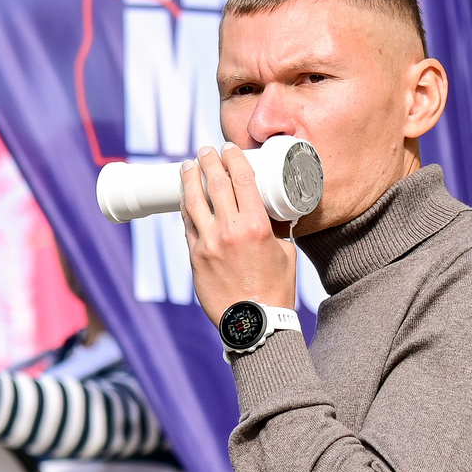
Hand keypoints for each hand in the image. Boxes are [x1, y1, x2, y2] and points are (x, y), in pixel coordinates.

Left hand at [183, 146, 298, 324]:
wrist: (253, 322)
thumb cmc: (275, 289)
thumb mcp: (286, 252)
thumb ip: (277, 229)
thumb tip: (274, 212)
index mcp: (257, 225)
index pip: (242, 179)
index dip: (233, 158)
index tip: (228, 148)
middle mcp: (230, 230)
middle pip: (215, 184)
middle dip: (208, 161)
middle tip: (205, 150)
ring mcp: (208, 243)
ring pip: (194, 202)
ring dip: (190, 180)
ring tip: (188, 166)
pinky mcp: (195, 257)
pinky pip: (187, 225)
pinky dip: (186, 208)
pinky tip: (185, 199)